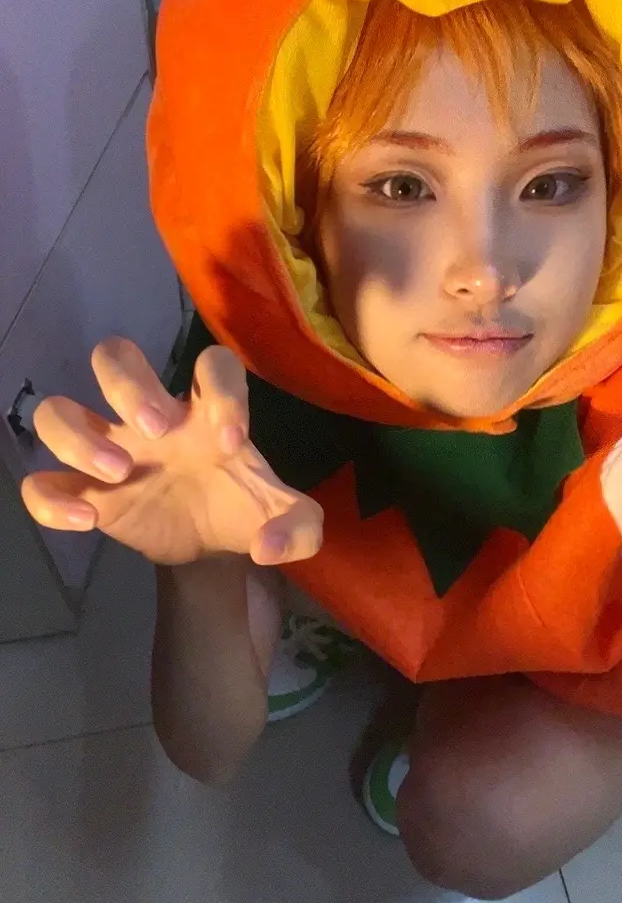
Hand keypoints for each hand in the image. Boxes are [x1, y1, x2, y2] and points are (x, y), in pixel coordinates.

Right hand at [21, 337, 322, 566]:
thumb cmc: (241, 507)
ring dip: (80, 437)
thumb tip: (269, 544)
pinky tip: (88, 521)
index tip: (233, 444)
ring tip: (119, 473)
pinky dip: (51, 501)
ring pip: (58, 411)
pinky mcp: (83, 491)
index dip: (222, 390)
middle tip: (157, 431)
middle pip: (113, 357)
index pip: (212, 364)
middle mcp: (152, 417)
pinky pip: (40, 484)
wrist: (208, 545)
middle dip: (129, 385)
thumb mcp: (287, 521)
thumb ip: (299, 528)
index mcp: (207, 409)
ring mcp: (110, 449)